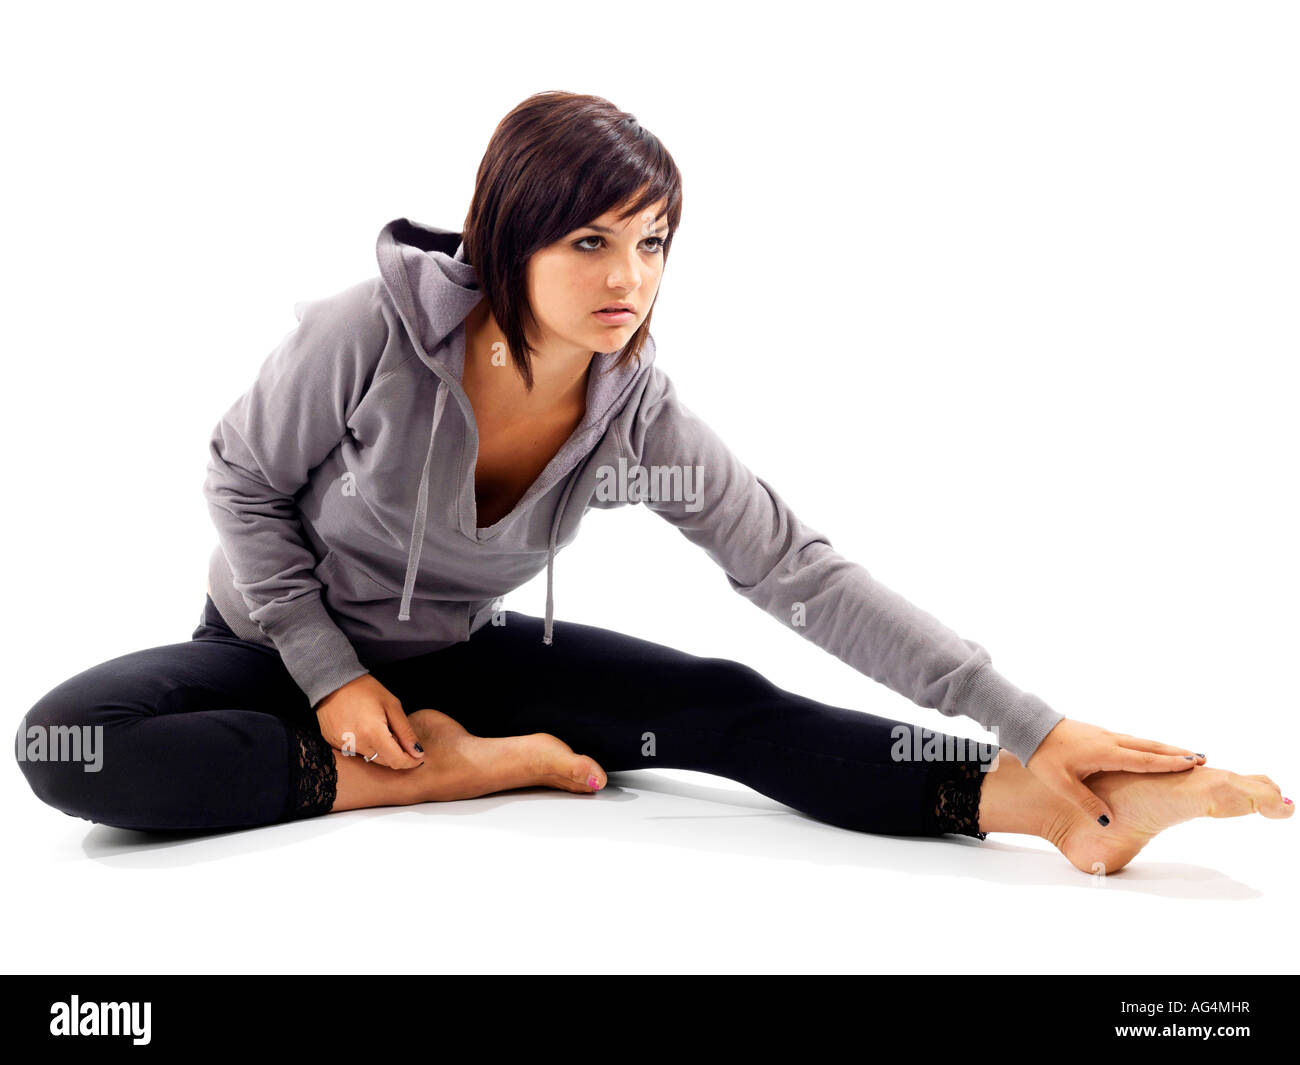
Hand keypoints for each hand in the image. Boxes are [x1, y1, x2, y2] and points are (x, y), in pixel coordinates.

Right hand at [315, 674, 424, 769]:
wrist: (333, 682)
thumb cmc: (365, 689)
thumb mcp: (392, 705)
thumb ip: (405, 732)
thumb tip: (418, 752)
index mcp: (372, 733)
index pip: (396, 760)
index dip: (410, 762)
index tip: (418, 757)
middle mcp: (356, 743)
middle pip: (384, 761)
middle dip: (397, 755)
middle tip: (401, 739)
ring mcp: (343, 745)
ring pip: (370, 757)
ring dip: (381, 750)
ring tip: (380, 728)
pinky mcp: (334, 744)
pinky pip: (356, 752)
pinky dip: (366, 745)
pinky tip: (365, 729)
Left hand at [1023, 718, 1205, 826]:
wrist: (1028, 728)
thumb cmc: (1043, 756)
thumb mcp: (1061, 784)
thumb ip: (1086, 803)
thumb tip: (1109, 822)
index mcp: (1104, 753)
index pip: (1144, 760)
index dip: (1169, 763)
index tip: (1192, 764)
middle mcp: (1109, 741)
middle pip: (1149, 748)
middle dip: (1176, 753)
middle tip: (1202, 758)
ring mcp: (1104, 736)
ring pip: (1141, 742)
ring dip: (1164, 748)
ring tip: (1185, 754)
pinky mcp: (1098, 735)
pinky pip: (1130, 741)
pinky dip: (1147, 746)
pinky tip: (1152, 751)